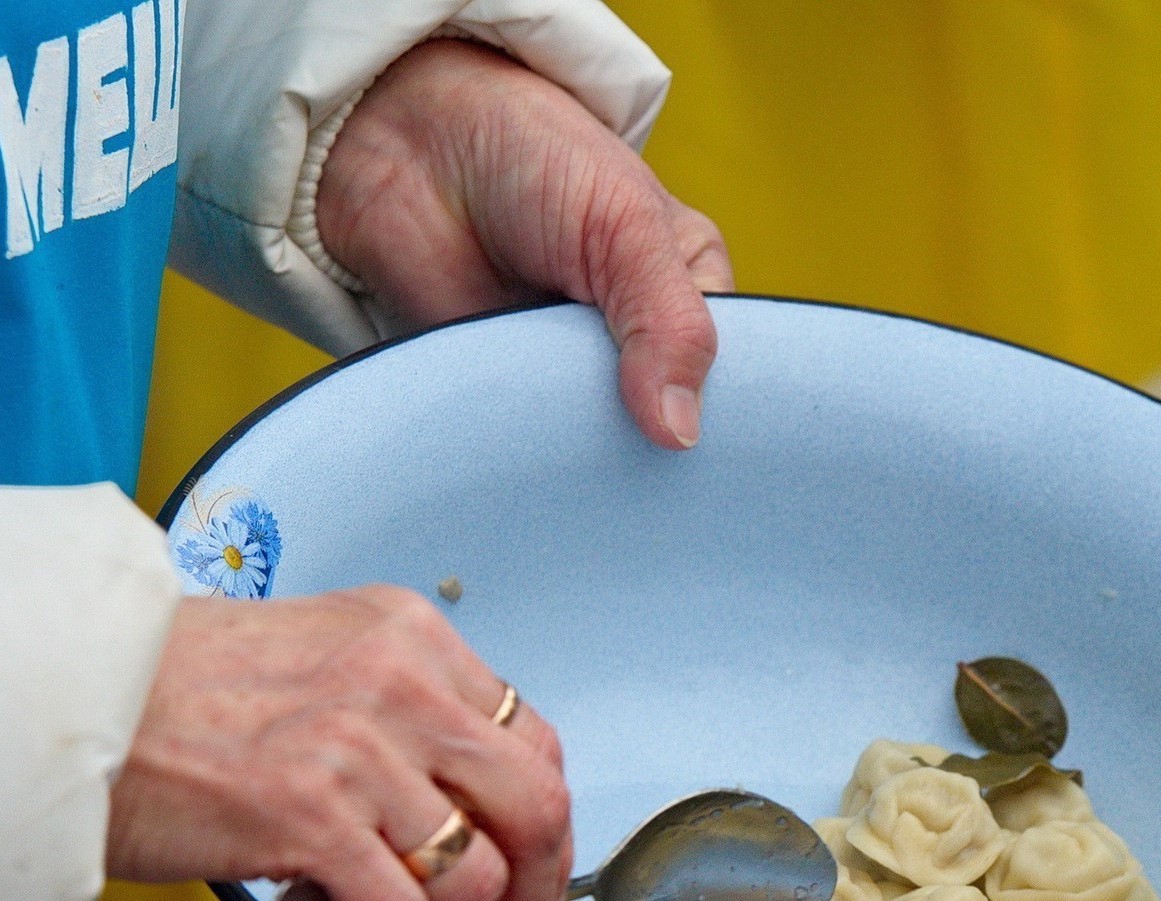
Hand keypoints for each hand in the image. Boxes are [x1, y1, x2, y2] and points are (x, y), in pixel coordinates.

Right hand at [108, 589, 574, 900]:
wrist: (63, 697)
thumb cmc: (172, 692)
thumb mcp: (318, 663)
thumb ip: (401, 718)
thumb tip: (468, 819)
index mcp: (411, 636)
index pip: (534, 742)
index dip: (543, 831)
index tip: (528, 878)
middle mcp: (401, 681)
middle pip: (537, 807)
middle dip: (532, 895)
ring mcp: (359, 746)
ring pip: (478, 876)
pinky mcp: (309, 813)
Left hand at [314, 38, 730, 450]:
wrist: (402, 141)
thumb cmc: (533, 157)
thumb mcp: (628, 227)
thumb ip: (669, 325)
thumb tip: (680, 434)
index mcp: (691, 297)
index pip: (733, 380)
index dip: (727, 419)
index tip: (715, 456)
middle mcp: (638, 347)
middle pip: (668, 427)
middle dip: (655, 451)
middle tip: (646, 474)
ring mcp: (571, 377)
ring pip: (599, 448)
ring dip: (588, 459)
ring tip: (582, 467)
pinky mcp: (508, 399)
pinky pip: (531, 449)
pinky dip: (529, 459)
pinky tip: (534, 471)